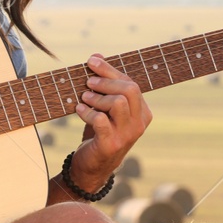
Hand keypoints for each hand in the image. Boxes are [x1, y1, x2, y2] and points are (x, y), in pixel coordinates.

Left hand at [71, 54, 151, 188]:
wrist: (93, 167)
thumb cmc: (99, 133)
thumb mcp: (104, 107)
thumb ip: (104, 84)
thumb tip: (97, 55)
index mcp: (143, 112)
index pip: (131, 84)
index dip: (110, 70)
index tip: (91, 61)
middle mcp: (139, 123)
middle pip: (129, 90)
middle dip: (105, 82)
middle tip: (88, 82)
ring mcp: (127, 135)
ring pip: (118, 103)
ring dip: (97, 97)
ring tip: (83, 98)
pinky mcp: (112, 144)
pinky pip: (101, 120)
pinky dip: (88, 112)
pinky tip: (79, 110)